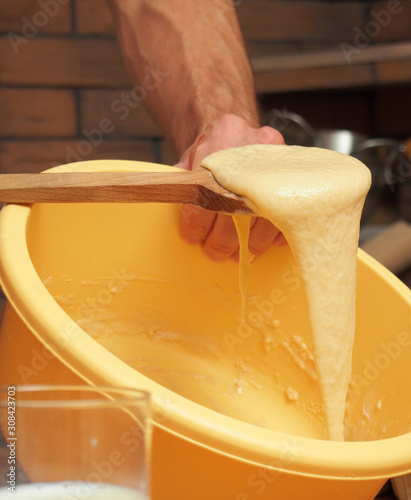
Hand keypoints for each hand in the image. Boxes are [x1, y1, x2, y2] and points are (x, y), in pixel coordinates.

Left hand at [175, 114, 285, 261]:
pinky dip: (274, 234)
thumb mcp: (192, 156)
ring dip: (249, 244)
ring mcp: (279, 160)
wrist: (237, 129)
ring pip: (264, 216)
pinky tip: (260, 243)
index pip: (207, 191)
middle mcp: (253, 147)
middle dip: (222, 239)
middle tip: (214, 252)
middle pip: (236, 207)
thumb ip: (183, 180)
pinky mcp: (295, 175)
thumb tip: (177, 209)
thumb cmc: (213, 148)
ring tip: (236, 254)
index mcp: (221, 139)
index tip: (192, 237)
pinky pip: (287, 213)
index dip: (198, 221)